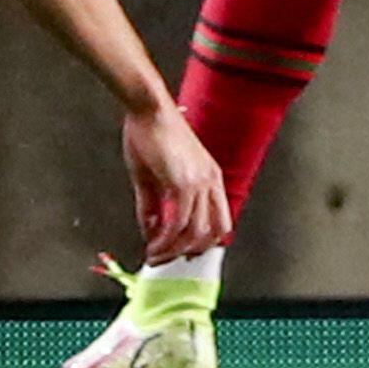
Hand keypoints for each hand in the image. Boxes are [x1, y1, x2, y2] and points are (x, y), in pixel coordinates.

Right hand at [124, 100, 231, 265]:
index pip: (221, 220)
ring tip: (155, 255)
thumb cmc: (149, 134)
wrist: (148, 109)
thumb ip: (152, 206)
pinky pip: (178, 223)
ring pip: (195, 233)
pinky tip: (152, 244)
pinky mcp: (183, 183)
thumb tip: (151, 231)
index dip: (204, 242)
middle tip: (166, 259)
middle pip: (213, 233)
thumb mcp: (151, 176)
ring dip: (173, 250)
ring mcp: (199, 182)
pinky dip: (165, 240)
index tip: (182, 252)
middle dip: (190, 252)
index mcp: (210, 177)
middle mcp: (210, 181)